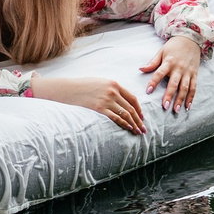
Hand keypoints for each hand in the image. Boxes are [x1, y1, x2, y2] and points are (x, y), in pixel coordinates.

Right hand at [32, 74, 146, 133]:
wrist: (69, 88)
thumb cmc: (83, 86)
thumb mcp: (100, 82)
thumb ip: (112, 89)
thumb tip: (121, 100)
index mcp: (114, 84)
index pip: (132, 98)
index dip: (139, 109)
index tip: (142, 117)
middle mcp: (113, 92)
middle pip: (131, 108)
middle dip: (139, 119)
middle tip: (144, 128)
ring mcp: (106, 100)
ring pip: (126, 114)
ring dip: (134, 124)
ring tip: (138, 131)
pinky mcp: (99, 108)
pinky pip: (116, 117)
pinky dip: (124, 123)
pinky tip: (129, 128)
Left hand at [139, 35, 202, 112]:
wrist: (191, 39)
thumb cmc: (174, 46)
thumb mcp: (161, 51)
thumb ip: (152, 62)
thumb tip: (141, 69)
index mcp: (169, 62)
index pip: (160, 73)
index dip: (154, 82)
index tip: (148, 91)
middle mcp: (179, 68)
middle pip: (174, 84)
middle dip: (169, 95)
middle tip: (165, 106)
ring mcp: (188, 72)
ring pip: (185, 88)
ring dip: (180, 99)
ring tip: (176, 110)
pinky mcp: (195, 74)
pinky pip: (194, 87)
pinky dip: (191, 97)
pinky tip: (187, 106)